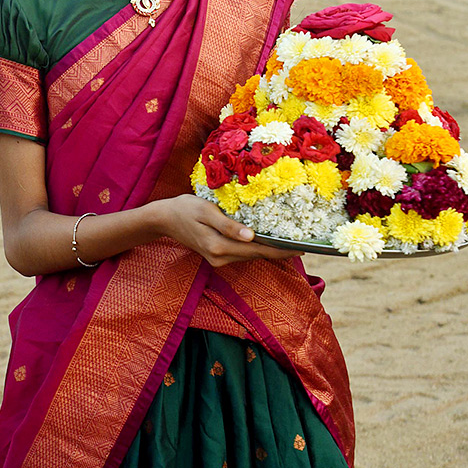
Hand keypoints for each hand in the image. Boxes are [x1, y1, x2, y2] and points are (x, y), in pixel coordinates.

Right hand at [152, 194, 296, 267]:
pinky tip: (267, 241)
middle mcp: (220, 257)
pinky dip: (256, 248)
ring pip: (250, 256)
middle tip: (303, 246)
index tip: (301, 248)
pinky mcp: (216, 255)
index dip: (281, 251)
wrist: (164, 218)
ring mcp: (218, 259)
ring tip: (290, 243)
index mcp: (219, 247)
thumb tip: (252, 237)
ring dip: (269, 250)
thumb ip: (229, 225)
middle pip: (257, 256)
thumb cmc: (184, 209)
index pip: (258, 251)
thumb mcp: (206, 211)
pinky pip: (242, 253)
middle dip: (280, 252)